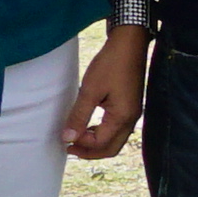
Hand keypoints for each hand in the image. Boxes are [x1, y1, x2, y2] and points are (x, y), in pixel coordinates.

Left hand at [57, 30, 148, 162]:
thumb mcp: (90, 90)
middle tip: (70, 149)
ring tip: (77, 139)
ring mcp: (133, 113)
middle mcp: (131, 119)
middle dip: (90, 152)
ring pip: (115, 140)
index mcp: (122, 117)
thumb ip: (79, 116)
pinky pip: (117, 130)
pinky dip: (102, 133)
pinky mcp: (131, 106)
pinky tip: (90, 126)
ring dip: (96, 143)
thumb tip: (68, 137)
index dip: (81, 144)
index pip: (100, 143)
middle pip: (111, 148)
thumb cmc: (111, 64)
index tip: (64, 138)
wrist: (130, 44)